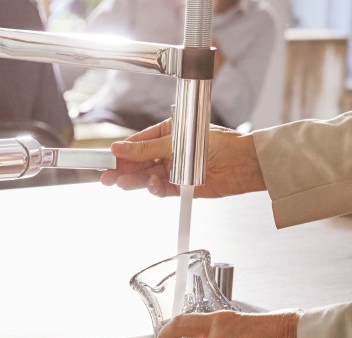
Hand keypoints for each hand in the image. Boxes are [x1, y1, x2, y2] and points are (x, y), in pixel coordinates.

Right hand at [101, 120, 266, 198]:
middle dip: (124, 170)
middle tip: (108, 177)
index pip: (139, 143)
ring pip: (149, 176)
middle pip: (140, 162)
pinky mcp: (183, 186)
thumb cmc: (221, 143)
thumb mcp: (178, 141)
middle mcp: (171, 151)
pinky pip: (163, 189)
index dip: (122, 152)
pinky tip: (152, 185)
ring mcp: (176, 169)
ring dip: (136, 181)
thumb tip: (121, 148)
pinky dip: (156, 189)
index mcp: (169, 133)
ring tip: (123, 184)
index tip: (107, 158)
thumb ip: (147, 149)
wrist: (244, 164)